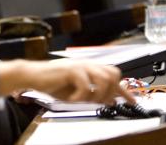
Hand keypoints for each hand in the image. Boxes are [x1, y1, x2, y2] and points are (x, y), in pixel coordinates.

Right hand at [0, 59, 135, 105]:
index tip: (132, 101)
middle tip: (100, 102)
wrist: (33, 76)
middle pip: (113, 73)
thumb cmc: (53, 83)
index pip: (114, 75)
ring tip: (85, 101)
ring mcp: (80, 65)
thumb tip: (110, 99)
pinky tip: (73, 99)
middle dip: (111, 91)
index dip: (125, 90)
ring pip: (104, 79)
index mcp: (90, 68)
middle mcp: (88, 64)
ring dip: (97, 95)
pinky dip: (81, 96)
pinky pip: (86, 85)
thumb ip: (93, 93)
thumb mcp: (77, 90)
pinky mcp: (71, 70)